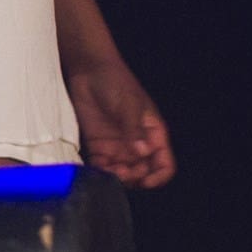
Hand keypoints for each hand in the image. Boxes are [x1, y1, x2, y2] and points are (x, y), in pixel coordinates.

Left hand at [67, 57, 174, 187]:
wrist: (88, 70)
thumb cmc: (115, 82)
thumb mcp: (129, 105)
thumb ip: (134, 129)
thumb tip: (143, 152)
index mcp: (153, 135)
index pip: (164, 164)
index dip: (158, 177)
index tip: (145, 181)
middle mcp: (137, 145)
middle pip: (143, 173)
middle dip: (135, 178)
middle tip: (121, 173)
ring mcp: (117, 146)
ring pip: (122, 173)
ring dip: (117, 178)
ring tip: (108, 171)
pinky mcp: (98, 145)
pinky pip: (102, 165)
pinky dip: (100, 171)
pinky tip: (94, 170)